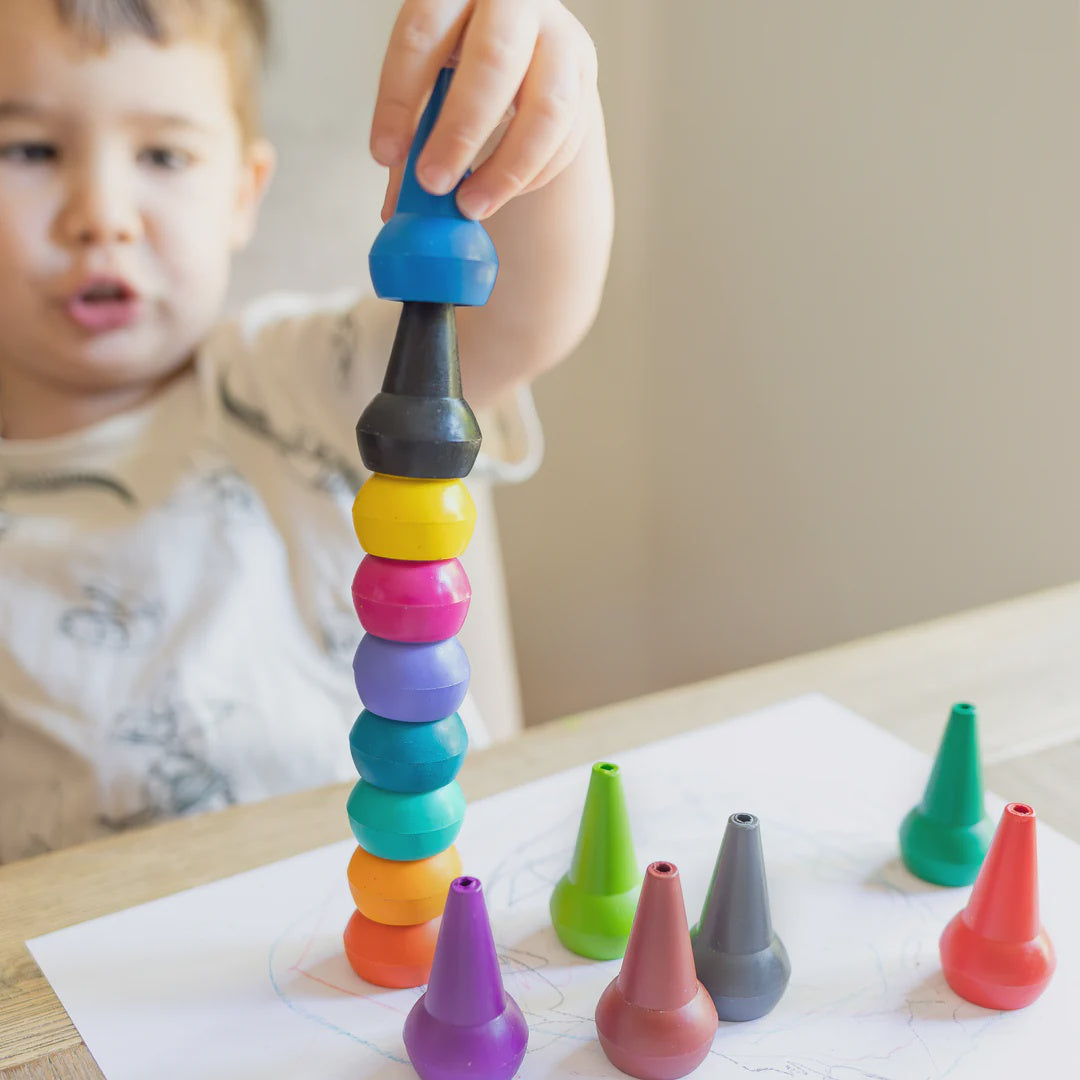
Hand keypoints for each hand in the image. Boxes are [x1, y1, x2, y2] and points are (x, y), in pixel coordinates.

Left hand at [371, 0, 598, 221]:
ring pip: (546, 107)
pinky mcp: (585, 76)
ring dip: (506, 169)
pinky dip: (532, 175)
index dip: (399, 98)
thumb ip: (412, 132)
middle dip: (460, 132)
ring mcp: (560, 37)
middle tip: (434, 184)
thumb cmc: (462, 62)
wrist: (525, 45)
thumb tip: (397, 210)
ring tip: (471, 206)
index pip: (422, 35)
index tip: (385, 154)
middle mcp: (514, 2)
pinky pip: (567, 137)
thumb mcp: (428, 76)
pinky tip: (501, 191)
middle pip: (493, 62)